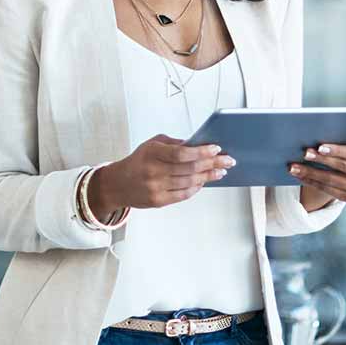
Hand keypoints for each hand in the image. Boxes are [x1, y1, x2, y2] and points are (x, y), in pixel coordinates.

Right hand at [94, 134, 237, 211]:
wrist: (117, 184)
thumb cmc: (138, 161)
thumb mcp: (152, 145)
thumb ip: (174, 143)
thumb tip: (198, 145)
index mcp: (152, 153)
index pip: (181, 153)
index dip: (201, 152)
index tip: (215, 149)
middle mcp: (154, 171)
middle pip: (189, 168)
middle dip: (213, 163)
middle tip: (228, 160)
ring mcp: (156, 188)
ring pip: (189, 182)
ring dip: (209, 176)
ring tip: (221, 171)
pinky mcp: (158, 201)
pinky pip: (183, 195)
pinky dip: (197, 188)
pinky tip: (204, 182)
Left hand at [288, 123, 345, 203]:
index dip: (336, 150)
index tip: (320, 146)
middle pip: (341, 168)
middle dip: (321, 160)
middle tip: (304, 153)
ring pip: (331, 180)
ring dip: (310, 173)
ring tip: (293, 166)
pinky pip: (326, 190)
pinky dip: (311, 181)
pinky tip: (298, 174)